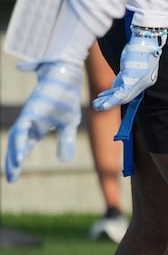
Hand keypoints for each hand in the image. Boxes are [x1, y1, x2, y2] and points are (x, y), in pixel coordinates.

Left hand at [5, 60, 83, 181]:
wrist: (66, 75)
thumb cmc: (66, 97)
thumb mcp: (69, 124)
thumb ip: (65, 141)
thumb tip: (63, 162)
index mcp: (36, 127)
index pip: (23, 146)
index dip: (17, 161)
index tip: (13, 178)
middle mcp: (28, 122)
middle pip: (16, 144)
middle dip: (12, 162)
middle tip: (10, 179)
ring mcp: (28, 115)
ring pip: (16, 137)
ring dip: (14, 153)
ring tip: (14, 167)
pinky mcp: (31, 109)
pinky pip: (22, 128)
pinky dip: (21, 141)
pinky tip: (21, 152)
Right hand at [93, 25, 165, 110]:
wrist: (145, 39)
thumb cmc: (141, 48)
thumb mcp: (136, 64)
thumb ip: (129, 74)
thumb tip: (120, 81)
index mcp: (147, 80)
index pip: (132, 93)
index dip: (119, 98)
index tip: (108, 99)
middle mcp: (144, 83)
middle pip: (127, 97)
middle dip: (112, 103)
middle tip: (100, 107)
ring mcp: (139, 81)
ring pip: (122, 97)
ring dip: (108, 102)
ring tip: (97, 106)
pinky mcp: (131, 77)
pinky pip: (120, 92)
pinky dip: (110, 98)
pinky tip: (102, 100)